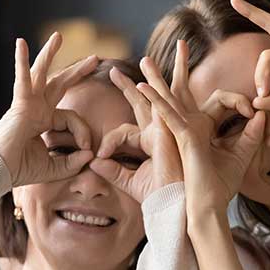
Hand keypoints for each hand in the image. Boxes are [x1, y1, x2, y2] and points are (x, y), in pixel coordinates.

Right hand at [0, 33, 98, 185]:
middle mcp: (36, 109)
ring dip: (49, 54)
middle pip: (59, 84)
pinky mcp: (19, 104)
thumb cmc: (21, 170)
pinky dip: (21, 62)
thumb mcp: (56, 168)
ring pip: (41, 74)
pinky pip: (22, 79)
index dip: (84, 132)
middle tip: (95, 58)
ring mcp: (27, 104)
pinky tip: (21, 43)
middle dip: (77, 71)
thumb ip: (74, 162)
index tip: (87, 149)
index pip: (72, 118)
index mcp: (44, 121)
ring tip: (58, 36)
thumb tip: (90, 154)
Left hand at [89, 66, 182, 203]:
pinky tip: (142, 87)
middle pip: (147, 102)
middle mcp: (163, 133)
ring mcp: (171, 132)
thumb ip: (112, 170)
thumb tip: (93, 162)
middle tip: (116, 70)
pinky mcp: (176, 136)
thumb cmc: (158, 198)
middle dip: (133, 85)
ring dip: (154, 77)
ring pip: (162, 98)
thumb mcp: (130, 181)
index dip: (108, 141)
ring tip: (145, 60)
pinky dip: (154, 99)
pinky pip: (163, 112)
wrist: (175, 209)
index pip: (125, 130)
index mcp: (153, 142)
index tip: (99, 156)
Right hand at [135, 41, 265, 215]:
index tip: (254, 111)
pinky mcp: (179, 137)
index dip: (240, 101)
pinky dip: (157, 101)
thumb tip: (261, 114)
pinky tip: (143, 88)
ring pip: (169, 100)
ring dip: (157, 80)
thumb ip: (252, 134)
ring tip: (144, 61)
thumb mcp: (242, 156)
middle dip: (178, 69)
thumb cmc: (221, 187)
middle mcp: (190, 128)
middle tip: (179, 47)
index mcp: (204, 130)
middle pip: (182, 93)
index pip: (221, 101)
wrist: (209, 207)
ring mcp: (182, 132)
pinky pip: (166, 115)